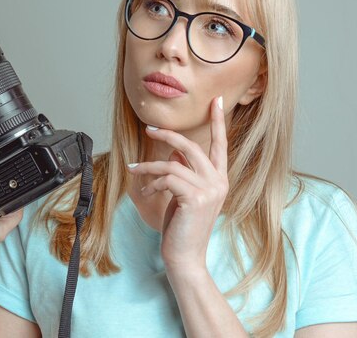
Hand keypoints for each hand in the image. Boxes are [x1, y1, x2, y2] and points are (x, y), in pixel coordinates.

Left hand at [126, 96, 227, 272]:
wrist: (185, 256)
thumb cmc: (182, 226)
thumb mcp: (185, 195)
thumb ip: (185, 172)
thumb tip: (174, 153)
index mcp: (219, 179)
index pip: (221, 144)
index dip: (217, 121)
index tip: (215, 100)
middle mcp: (219, 182)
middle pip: (192, 146)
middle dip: (168, 135)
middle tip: (149, 129)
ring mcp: (209, 190)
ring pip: (173, 162)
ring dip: (149, 166)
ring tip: (135, 171)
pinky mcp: (195, 198)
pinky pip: (167, 178)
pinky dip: (151, 182)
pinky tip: (145, 191)